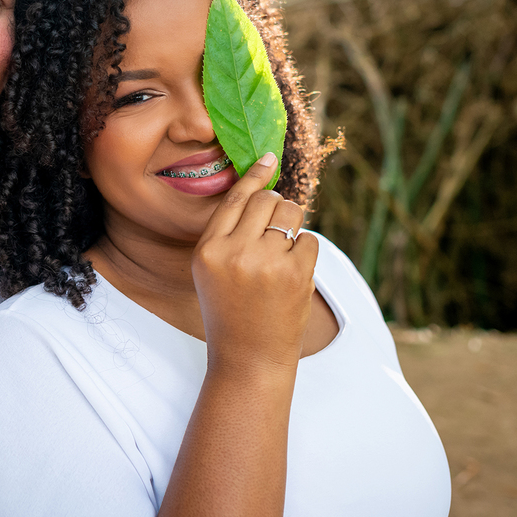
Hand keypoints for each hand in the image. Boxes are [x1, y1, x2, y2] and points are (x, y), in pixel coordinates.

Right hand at [191, 152, 319, 376]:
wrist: (249, 359)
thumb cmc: (230, 311)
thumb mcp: (210, 271)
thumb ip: (228, 233)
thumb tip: (263, 188)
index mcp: (208, 251)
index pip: (234, 199)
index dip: (254, 175)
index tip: (268, 157)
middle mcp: (234, 252)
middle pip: (266, 200)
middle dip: (276, 207)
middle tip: (274, 232)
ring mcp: (266, 263)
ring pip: (290, 213)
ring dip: (292, 224)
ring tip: (283, 250)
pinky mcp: (296, 274)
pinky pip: (309, 239)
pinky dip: (305, 252)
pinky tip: (292, 273)